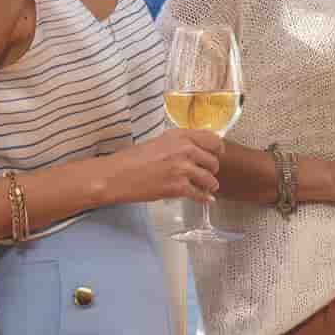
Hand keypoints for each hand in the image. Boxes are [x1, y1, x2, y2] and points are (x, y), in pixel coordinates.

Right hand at [98, 129, 223, 205]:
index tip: (218, 153)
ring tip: (207, 187)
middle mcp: (184, 150)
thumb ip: (178, 144)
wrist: (117, 175)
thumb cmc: (131, 159)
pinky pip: (199, 194)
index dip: (217, 148)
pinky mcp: (178, 187)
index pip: (212, 139)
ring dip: (210, 184)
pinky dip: (203, 198)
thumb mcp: (157, 142)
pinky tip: (205, 199)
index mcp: (179, 136)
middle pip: (213, 160)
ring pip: (210, 179)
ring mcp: (183, 169)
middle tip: (208, 173)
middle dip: (212, 168)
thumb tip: (194, 149)